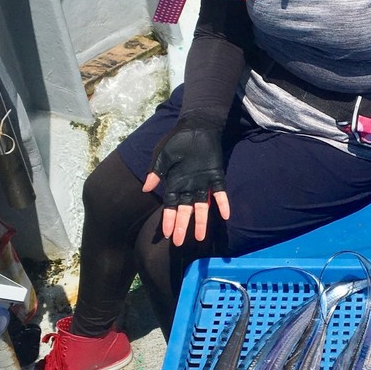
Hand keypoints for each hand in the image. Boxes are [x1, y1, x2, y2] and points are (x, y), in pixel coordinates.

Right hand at [142, 122, 229, 246]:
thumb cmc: (177, 141)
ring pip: (202, 207)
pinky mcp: (216, 176)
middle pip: (185, 212)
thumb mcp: (162, 156)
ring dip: (201, 222)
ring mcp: (203, 184)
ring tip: (200, 237)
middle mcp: (189, 188)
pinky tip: (224, 215)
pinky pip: (220, 193)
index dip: (168, 220)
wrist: (196, 126)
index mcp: (175, 184)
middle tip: (179, 243)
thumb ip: (156, 172)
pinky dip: (222, 203)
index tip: (166, 234)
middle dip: (182, 227)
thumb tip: (146, 189)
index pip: (171, 207)